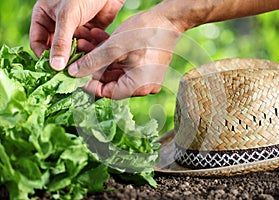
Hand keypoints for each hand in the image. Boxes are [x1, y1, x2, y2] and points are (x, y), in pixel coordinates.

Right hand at [30, 0, 123, 69]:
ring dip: (81, 52)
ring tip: (87, 49)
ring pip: (75, 49)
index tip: (53, 69)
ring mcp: (75, 29)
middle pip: (58, 49)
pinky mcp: (91, 32)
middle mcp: (59, 25)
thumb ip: (61, 41)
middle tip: (73, 67)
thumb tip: (55, 66)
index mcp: (44, 17)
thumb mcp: (68, 16)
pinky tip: (97, 43)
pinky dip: (93, 47)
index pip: (38, 42)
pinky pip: (89, 46)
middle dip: (66, 57)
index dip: (44, 56)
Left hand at [68, 10, 182, 98]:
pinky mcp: (145, 68)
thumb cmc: (145, 32)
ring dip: (100, 58)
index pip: (107, 92)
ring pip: (115, 71)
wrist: (168, 20)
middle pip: (111, 82)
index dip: (89, 84)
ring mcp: (145, 77)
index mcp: (138, 87)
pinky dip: (112, 55)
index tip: (75, 73)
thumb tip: (73, 73)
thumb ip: (93, 62)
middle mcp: (143, 86)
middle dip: (93, 66)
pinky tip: (99, 40)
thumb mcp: (114, 48)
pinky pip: (124, 65)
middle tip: (79, 53)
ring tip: (86, 42)